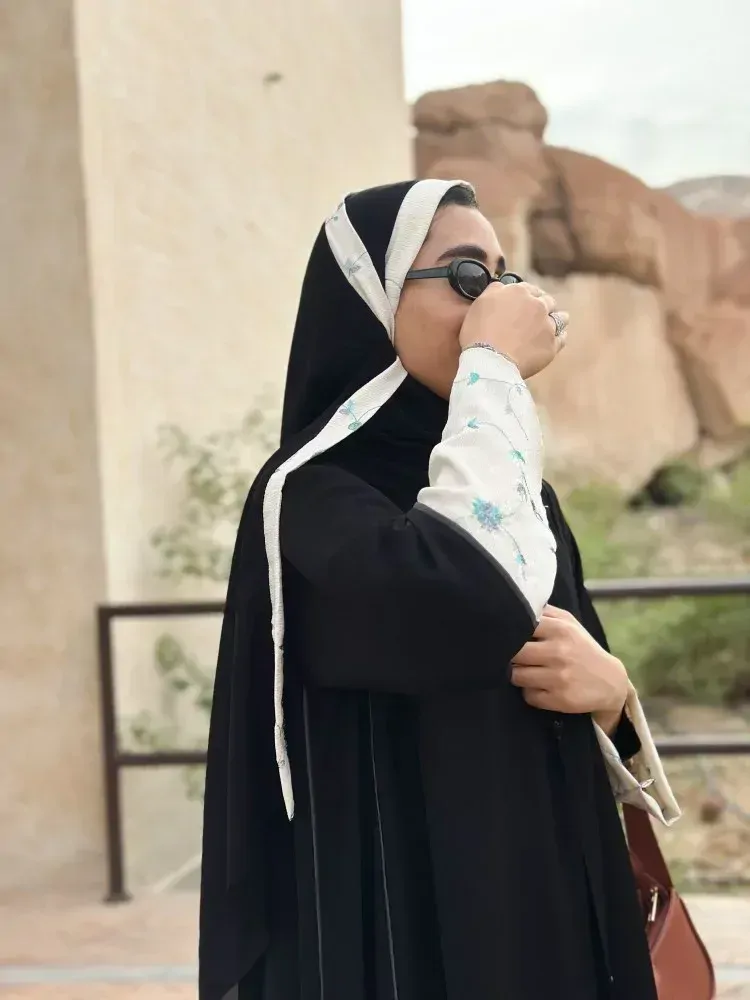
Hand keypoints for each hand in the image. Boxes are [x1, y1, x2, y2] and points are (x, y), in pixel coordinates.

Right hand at [458, 280, 567, 378]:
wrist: (489, 361)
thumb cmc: (479, 333)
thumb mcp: (480, 302)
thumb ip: (495, 289)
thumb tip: (503, 286)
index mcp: (519, 292)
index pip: (530, 289)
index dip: (527, 296)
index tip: (524, 303)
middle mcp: (537, 305)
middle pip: (547, 301)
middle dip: (543, 306)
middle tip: (536, 315)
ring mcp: (547, 325)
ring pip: (560, 318)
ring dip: (557, 319)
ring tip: (551, 325)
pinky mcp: (552, 345)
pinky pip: (562, 338)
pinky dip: (559, 336)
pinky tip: (556, 338)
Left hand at [510, 605, 628, 728]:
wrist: (610, 682)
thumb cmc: (582, 648)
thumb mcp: (570, 623)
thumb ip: (545, 612)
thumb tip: (517, 604)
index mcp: (560, 629)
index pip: (521, 626)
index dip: (511, 632)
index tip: (509, 635)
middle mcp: (559, 652)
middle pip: (514, 653)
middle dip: (512, 655)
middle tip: (518, 657)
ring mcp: (559, 677)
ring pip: (516, 676)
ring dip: (519, 675)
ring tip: (529, 672)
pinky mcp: (559, 699)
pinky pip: (528, 695)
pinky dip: (530, 692)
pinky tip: (541, 687)